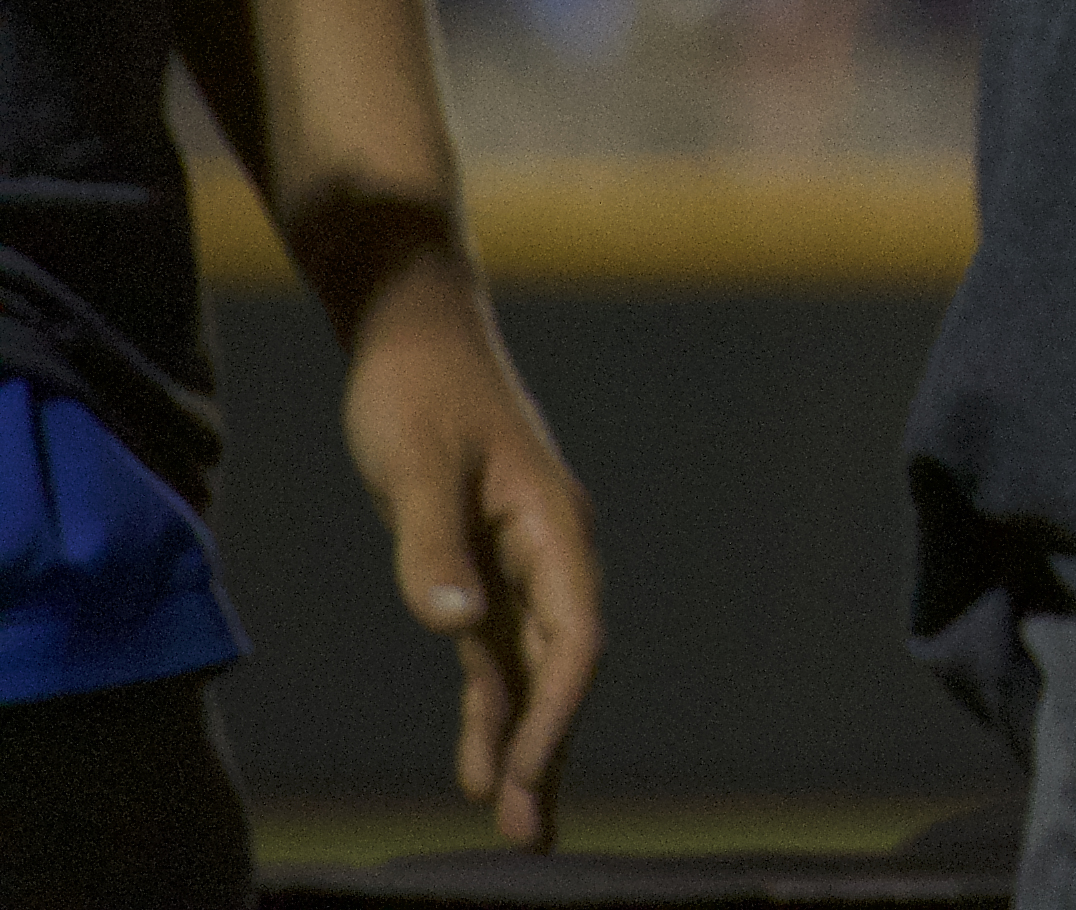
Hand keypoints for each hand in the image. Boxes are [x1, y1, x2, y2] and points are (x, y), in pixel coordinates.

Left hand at [337, 255, 598, 847]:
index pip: (573, 639)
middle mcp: (550, 552)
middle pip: (563, 667)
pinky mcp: (481, 565)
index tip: (523, 773)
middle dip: (551, 748)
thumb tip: (456, 626)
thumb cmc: (418, 389)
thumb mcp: (415, 464)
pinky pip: (496, 652)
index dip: (554, 712)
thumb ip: (432, 545)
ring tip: (519, 821)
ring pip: (533, 669)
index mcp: (552, 526)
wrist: (414, 332)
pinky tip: (480, 761)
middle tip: (532, 832)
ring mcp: (519, 562)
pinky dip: (492, 707)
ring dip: (527, 740)